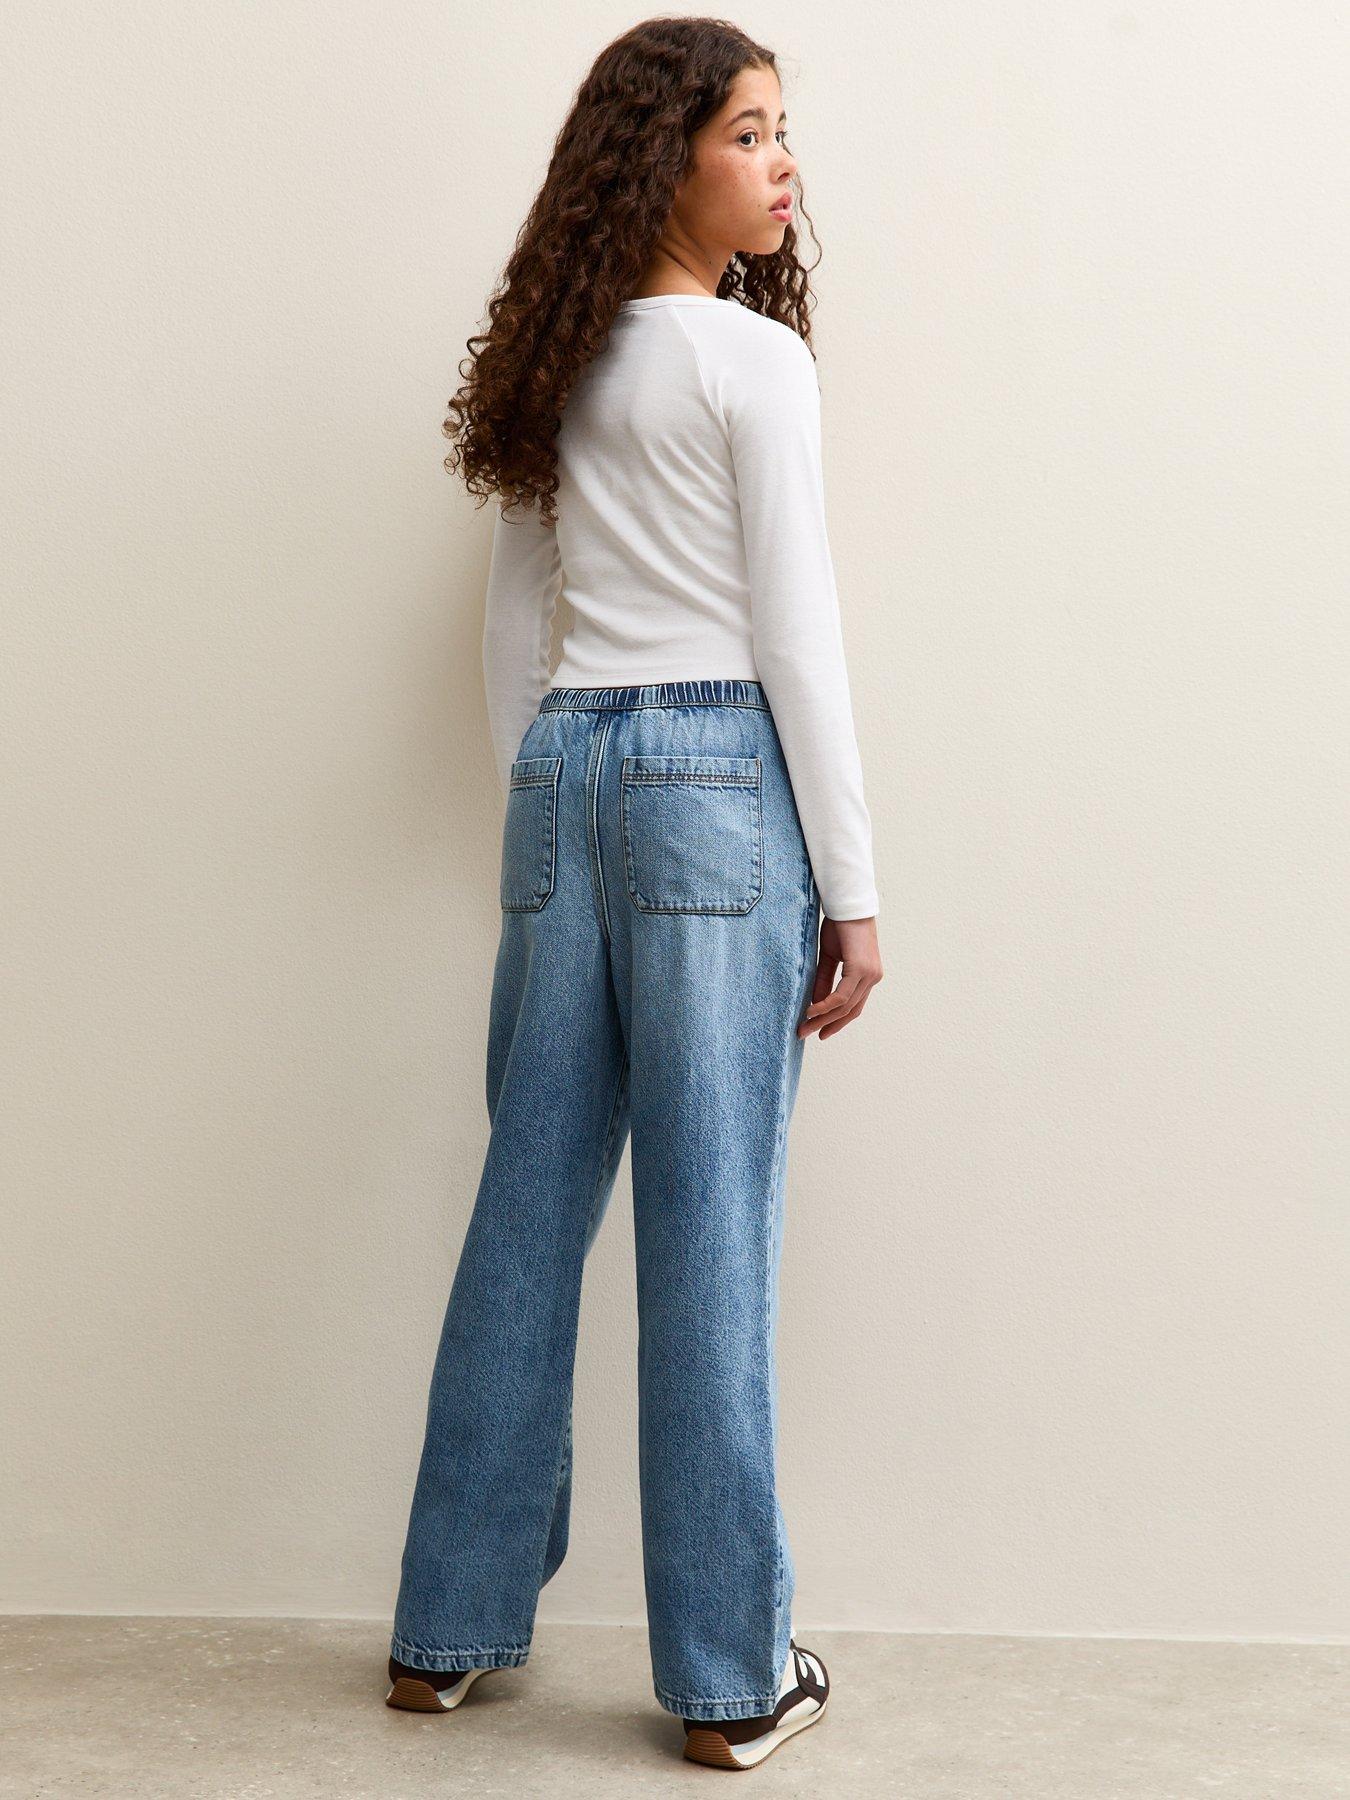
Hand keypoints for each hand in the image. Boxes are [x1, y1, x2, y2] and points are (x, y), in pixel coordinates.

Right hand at [797, 914, 882, 1040]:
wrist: (847, 905)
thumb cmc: (840, 925)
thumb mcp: (830, 957)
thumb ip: (824, 980)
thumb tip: (815, 1003)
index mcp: (868, 975)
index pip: (853, 1006)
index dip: (836, 1021)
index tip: (819, 1031)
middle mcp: (873, 977)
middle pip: (850, 1011)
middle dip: (827, 1024)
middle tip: (805, 1033)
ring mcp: (869, 975)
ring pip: (845, 1006)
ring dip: (823, 1018)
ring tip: (804, 1026)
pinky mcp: (860, 969)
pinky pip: (842, 996)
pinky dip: (826, 1006)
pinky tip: (811, 1010)